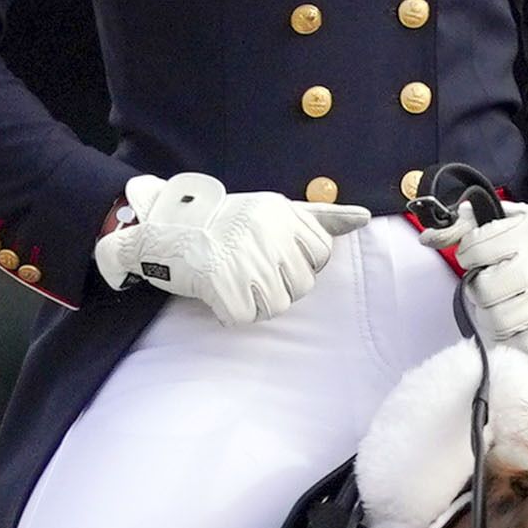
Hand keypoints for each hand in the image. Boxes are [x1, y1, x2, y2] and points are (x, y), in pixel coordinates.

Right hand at [94, 171, 370, 323]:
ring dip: (255, 301)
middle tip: (250, 268)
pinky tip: (218, 291)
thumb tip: (365, 218)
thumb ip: (319, 217)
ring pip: (277, 305)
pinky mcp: (221, 283)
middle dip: (279, 284)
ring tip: (235, 279)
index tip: (275, 255)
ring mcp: (244, 258)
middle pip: (302, 284)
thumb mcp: (272, 211)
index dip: (300, 263)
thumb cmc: (223, 225)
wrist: (163, 232)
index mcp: (281, 212)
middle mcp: (266, 232)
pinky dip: (231, 312)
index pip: (321, 255)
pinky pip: (245, 317)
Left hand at [438, 190, 527, 354]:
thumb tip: (427, 238)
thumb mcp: (503, 217)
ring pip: (499, 321)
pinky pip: (526, 346)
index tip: (478, 254)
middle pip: (485, 291)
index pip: (474, 250)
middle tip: (489, 282)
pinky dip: (513, 340)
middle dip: (478, 288)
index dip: (468, 254)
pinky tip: (513, 324)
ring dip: (489, 316)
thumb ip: (462, 226)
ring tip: (499, 304)